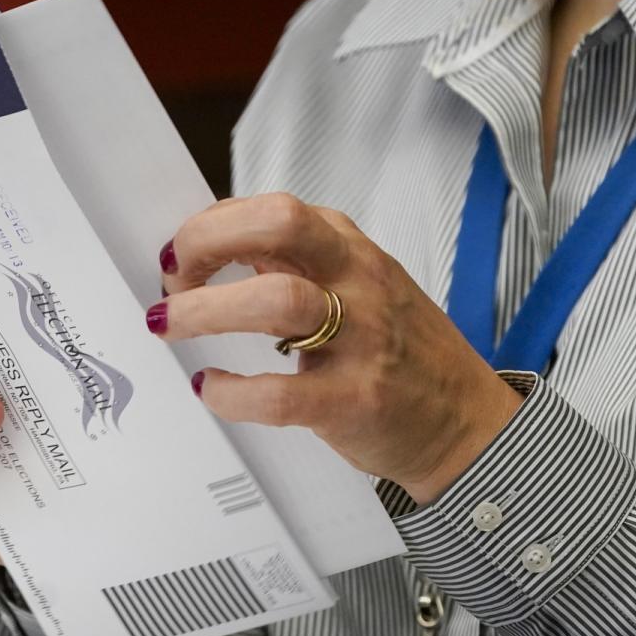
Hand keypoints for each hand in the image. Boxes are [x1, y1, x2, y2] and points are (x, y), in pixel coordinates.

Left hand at [154, 194, 521, 504]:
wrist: (467, 425)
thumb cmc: (401, 356)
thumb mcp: (358, 290)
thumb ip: (296, 267)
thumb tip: (217, 253)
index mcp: (351, 252)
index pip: (273, 211)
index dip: (212, 228)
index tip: (181, 257)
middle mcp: (358, 284)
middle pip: (279, 225)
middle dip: (207, 243)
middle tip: (170, 279)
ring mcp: (360, 341)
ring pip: (276, 300)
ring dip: (206, 310)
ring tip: (169, 325)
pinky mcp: (353, 401)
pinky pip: (280, 394)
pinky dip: (232, 392)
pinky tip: (210, 388)